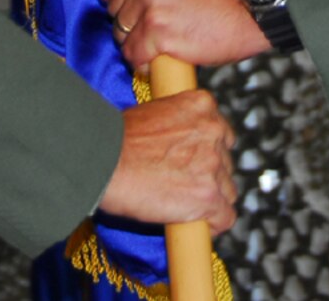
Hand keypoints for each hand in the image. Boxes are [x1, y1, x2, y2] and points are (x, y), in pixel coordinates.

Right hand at [96, 90, 236, 232]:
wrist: (101, 160)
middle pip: (225, 162)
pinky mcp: (209, 196)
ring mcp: (213, 164)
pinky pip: (225, 218)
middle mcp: (214, 130)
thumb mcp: (152, 114)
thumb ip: (178, 126)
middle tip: (182, 185)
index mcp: (201, 104)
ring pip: (227, 191)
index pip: (221, 133)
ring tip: (182, 206)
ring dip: (209, 199)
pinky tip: (193, 224)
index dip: (206, 151)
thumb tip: (180, 146)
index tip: (192, 163)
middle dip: (208, 175)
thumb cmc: (114, 139)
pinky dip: (211, 224)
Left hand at [100, 0, 266, 70]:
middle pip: (115, 3)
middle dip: (132, 18)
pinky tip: (159, 57)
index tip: (138, 0)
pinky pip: (134, 53)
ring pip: (121, 30)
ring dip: (137, 41)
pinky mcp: (158, 29)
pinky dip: (143, 62)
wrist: (255, 6)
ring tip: (164, 39)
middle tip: (161, 21)